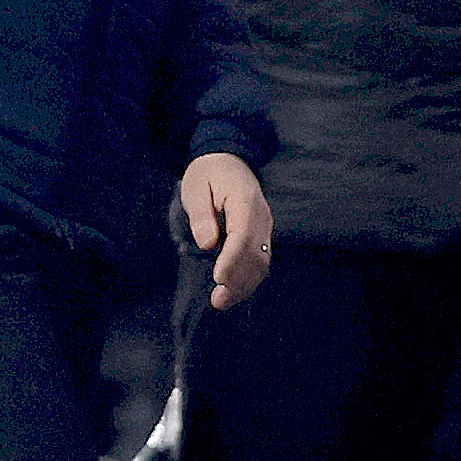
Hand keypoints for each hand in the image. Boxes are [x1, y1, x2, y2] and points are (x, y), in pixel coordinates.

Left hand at [180, 151, 272, 310]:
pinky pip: (261, 259)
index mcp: (244, 201)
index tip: (217, 279)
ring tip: (223, 301)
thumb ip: (201, 215)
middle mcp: (261, 216)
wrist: (229, 159)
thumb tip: (207, 243)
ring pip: (262, 261)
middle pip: (256, 255)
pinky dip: (249, 277)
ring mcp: (265, 225)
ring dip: (245, 284)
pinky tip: (234, 289)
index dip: (231, 261)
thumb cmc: (208, 173)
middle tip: (217, 301)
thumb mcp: (195, 187)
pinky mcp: (262, 233)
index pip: (243, 236)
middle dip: (238, 281)